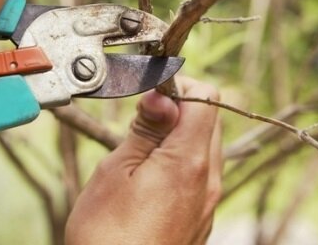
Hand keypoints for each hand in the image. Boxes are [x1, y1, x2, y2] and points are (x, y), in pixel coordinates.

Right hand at [66, 77, 221, 244]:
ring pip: (205, 147)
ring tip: (139, 150)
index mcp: (189, 162)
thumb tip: (163, 94)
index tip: (148, 96)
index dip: (176, 87)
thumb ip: (145, 129)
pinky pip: (199, 174)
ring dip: (178, 135)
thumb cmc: (107, 235)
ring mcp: (207, 202)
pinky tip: (148, 177)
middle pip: (209, 120)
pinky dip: (179, 161)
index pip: (206, 98)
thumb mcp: (116, 171)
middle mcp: (209, 180)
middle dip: (179, 108)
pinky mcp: (200, 218)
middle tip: (140, 120)